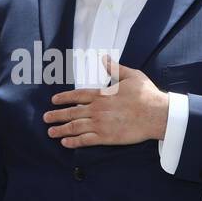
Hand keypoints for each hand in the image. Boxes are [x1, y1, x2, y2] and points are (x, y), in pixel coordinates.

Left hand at [44, 58, 168, 147]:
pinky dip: (73, 142)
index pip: (77, 95)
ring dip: (61, 129)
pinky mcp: (106, 137)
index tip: (54, 101)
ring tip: (50, 131)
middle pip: (71, 113)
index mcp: (102, 94)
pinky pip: (85, 140)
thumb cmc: (146, 94)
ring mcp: (100, 124)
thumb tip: (105, 58)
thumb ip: (115, 68)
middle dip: (57, 115)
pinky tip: (65, 142)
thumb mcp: (131, 75)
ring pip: (75, 127)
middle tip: (45, 118)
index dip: (64, 98)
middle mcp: (97, 109)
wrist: (156, 114)